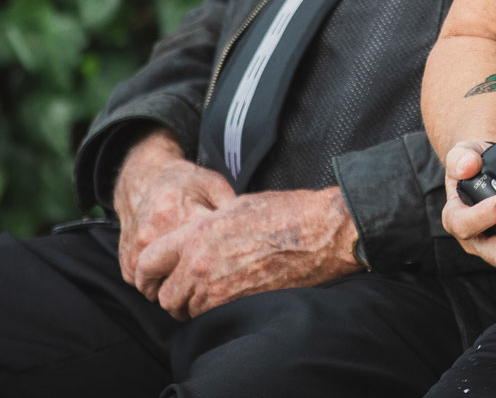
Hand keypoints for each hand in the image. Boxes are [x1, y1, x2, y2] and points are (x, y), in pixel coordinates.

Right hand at [112, 129, 236, 293]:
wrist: (145, 180)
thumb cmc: (186, 183)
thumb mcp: (215, 186)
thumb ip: (231, 210)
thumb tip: (254, 234)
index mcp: (179, 216)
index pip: (203, 255)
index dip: (221, 266)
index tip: (232, 268)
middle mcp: (153, 236)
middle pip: (182, 277)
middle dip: (199, 281)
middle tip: (214, 277)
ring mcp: (136, 252)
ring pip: (162, 288)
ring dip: (178, 285)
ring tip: (192, 274)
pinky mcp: (126, 263)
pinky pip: (146, 286)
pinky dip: (160, 284)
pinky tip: (174, 270)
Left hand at [136, 186, 360, 318]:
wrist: (321, 233)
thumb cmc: (287, 212)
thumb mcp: (238, 205)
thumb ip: (208, 226)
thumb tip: (198, 235)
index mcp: (196, 235)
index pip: (148, 262)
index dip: (148, 272)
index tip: (152, 277)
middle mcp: (199, 265)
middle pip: (166, 295)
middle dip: (173, 294)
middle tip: (186, 290)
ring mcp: (218, 289)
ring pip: (188, 310)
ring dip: (195, 305)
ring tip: (213, 292)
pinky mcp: (238, 305)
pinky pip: (212, 316)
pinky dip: (215, 311)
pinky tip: (232, 297)